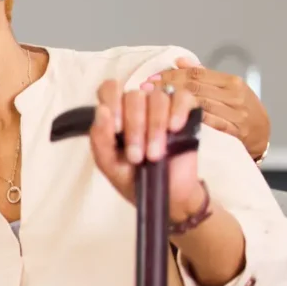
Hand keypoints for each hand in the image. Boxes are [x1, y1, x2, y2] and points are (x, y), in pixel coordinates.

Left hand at [90, 80, 206, 222]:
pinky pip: (183, 98)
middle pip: (134, 96)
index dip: (112, 101)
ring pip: (158, 98)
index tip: (116, 128)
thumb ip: (100, 140)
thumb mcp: (110, 164)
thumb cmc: (134, 177)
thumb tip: (101, 110)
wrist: (165, 196)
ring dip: (155, 127)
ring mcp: (162, 106)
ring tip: (155, 155)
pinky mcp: (185, 112)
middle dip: (134, 127)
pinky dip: (178, 111)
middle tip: (136, 157)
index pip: (109, 89)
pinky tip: (174, 128)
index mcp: (116, 113)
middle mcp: (138, 105)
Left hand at [143, 58, 269, 160]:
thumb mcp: (226, 89)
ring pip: (199, 105)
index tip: (151, 78)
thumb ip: (203, 75)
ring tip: (152, 104)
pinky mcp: (234, 133)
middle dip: (168, 87)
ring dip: (173, 104)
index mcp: (231, 82)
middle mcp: (235, 96)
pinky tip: (171, 121)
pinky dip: (188, 121)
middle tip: (145, 89)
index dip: (172, 75)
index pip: (197, 74)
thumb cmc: (239, 110)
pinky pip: (208, 125)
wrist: (263, 135)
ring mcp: (236, 115)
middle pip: (195, 88)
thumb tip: (180, 60)